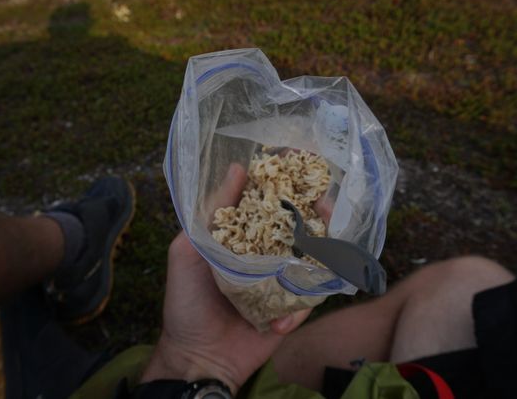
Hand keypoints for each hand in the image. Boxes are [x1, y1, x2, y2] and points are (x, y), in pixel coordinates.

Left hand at [141, 164, 310, 393]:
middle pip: (301, 223)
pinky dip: (297, 309)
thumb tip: (237, 168)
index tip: (301, 159)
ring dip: (327, 250)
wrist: (197, 356)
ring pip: (316, 257)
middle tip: (325, 202)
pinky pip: (309, 299)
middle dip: (317, 210)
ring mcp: (283, 279)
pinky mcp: (294, 307)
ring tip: (329, 246)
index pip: (268, 200)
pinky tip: (277, 323)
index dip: (286, 181)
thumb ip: (213, 212)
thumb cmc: (186, 301)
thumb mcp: (188, 250)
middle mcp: (267, 252)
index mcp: (243, 235)